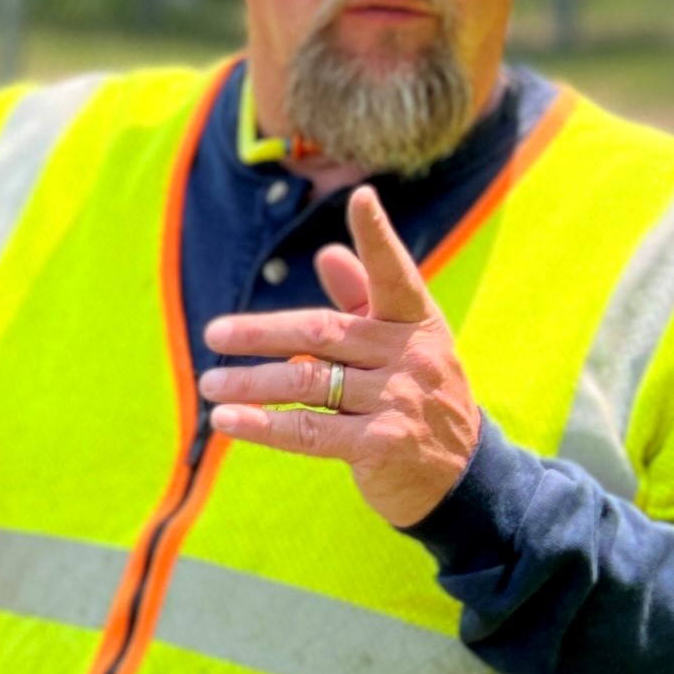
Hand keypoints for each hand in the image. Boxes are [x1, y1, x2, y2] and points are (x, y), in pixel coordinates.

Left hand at [193, 186, 485, 526]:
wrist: (464, 475)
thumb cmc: (422, 397)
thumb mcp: (403, 345)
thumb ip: (364, 299)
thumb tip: (327, 252)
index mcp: (416, 323)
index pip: (394, 275)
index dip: (377, 236)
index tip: (362, 197)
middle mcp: (410, 356)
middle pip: (321, 332)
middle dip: (261, 332)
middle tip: (214, 334)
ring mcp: (398, 401)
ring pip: (307, 382)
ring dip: (251, 382)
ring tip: (210, 384)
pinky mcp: (382, 445)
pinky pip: (310, 430)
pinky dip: (263, 425)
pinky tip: (228, 421)